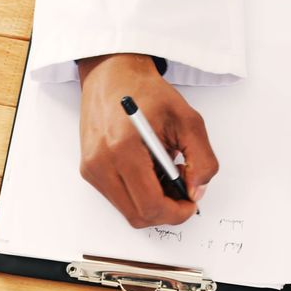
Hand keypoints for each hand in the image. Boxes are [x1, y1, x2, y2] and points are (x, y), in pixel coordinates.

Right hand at [77, 54, 217, 227]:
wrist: (113, 75)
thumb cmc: (147, 92)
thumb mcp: (188, 120)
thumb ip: (201, 160)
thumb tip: (196, 191)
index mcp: (123, 148)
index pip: (150, 204)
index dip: (176, 213)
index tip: (190, 204)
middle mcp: (101, 162)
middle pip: (138, 215)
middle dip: (165, 211)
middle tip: (182, 193)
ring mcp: (92, 168)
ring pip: (127, 210)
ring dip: (151, 203)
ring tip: (165, 176)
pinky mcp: (89, 170)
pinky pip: (118, 198)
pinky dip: (138, 194)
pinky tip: (149, 171)